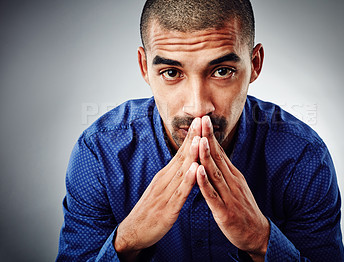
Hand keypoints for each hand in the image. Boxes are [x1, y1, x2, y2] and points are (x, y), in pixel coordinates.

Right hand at [114, 117, 201, 260]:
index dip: (191, 137)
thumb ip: (174, 177)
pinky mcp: (168, 208)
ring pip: (181, 171)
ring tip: (200, 139)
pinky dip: (188, 180)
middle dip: (193, 138)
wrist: (133, 232)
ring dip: (191, 154)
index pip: (181, 153)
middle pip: (182, 157)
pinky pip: (180, 193)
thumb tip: (186, 163)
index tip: (199, 121)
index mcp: (165, 176)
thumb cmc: (150, 211)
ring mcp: (165, 193)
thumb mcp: (162, 190)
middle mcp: (165, 180)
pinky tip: (195, 170)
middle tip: (201, 121)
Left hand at [196, 116, 269, 261]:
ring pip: (215, 173)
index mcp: (233, 175)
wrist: (257, 234)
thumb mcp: (236, 186)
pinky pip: (212, 195)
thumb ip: (225, 172)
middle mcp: (232, 182)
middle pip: (218, 157)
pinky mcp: (224, 211)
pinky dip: (204, 182)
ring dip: (206, 155)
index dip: (211, 135)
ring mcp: (229, 196)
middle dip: (208, 138)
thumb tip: (215, 155)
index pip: (220, 151)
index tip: (203, 120)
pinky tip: (197, 171)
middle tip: (202, 120)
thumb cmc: (243, 209)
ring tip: (199, 139)